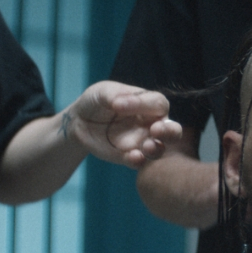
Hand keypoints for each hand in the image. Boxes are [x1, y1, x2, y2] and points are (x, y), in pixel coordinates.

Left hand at [65, 81, 182, 168]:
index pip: (158, 104)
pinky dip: (139, 161)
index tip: (118, 105)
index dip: (143, 104)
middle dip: (170, 131)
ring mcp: (142, 142)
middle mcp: (151, 124)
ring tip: (147, 147)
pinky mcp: (131, 157)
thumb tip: (121, 103)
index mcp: (148, 104)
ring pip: (160, 148)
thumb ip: (114, 95)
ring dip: (157, 149)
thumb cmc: (97, 101)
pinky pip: (140, 161)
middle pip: (172, 129)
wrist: (79, 122)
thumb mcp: (103, 91)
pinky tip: (132, 157)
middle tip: (157, 131)